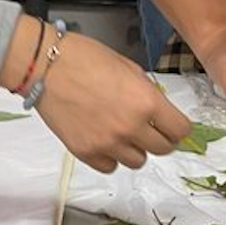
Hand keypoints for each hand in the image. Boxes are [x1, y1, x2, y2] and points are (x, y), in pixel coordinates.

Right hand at [37, 32, 190, 171]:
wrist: (45, 65)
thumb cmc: (84, 58)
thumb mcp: (129, 68)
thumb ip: (147, 93)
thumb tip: (158, 110)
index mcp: (146, 102)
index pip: (180, 131)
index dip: (177, 128)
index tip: (172, 126)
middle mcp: (131, 127)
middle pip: (163, 149)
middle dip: (159, 138)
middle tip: (148, 128)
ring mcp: (108, 143)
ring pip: (138, 162)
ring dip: (135, 149)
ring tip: (122, 133)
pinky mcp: (86, 153)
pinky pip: (110, 166)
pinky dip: (110, 157)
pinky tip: (103, 140)